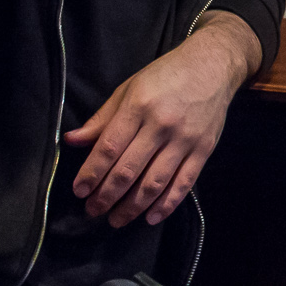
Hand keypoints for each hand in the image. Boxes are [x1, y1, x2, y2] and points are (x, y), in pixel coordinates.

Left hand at [65, 12, 259, 226]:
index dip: (92, 173)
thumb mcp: (128, 88)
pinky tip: (151, 217)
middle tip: (93, 211)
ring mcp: (184, 139)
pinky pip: (184, 184)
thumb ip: (102, 118)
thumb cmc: (165, 75)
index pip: (109, 147)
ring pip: (154, 182)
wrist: (213, 65)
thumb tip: (72, 141)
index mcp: (138, 106)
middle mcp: (160, 124)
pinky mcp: (204, 149)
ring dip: (132, 206)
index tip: (79, 191)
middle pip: (129, 170)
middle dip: (107, 196)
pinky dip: (166, 204)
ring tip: (116, 220)